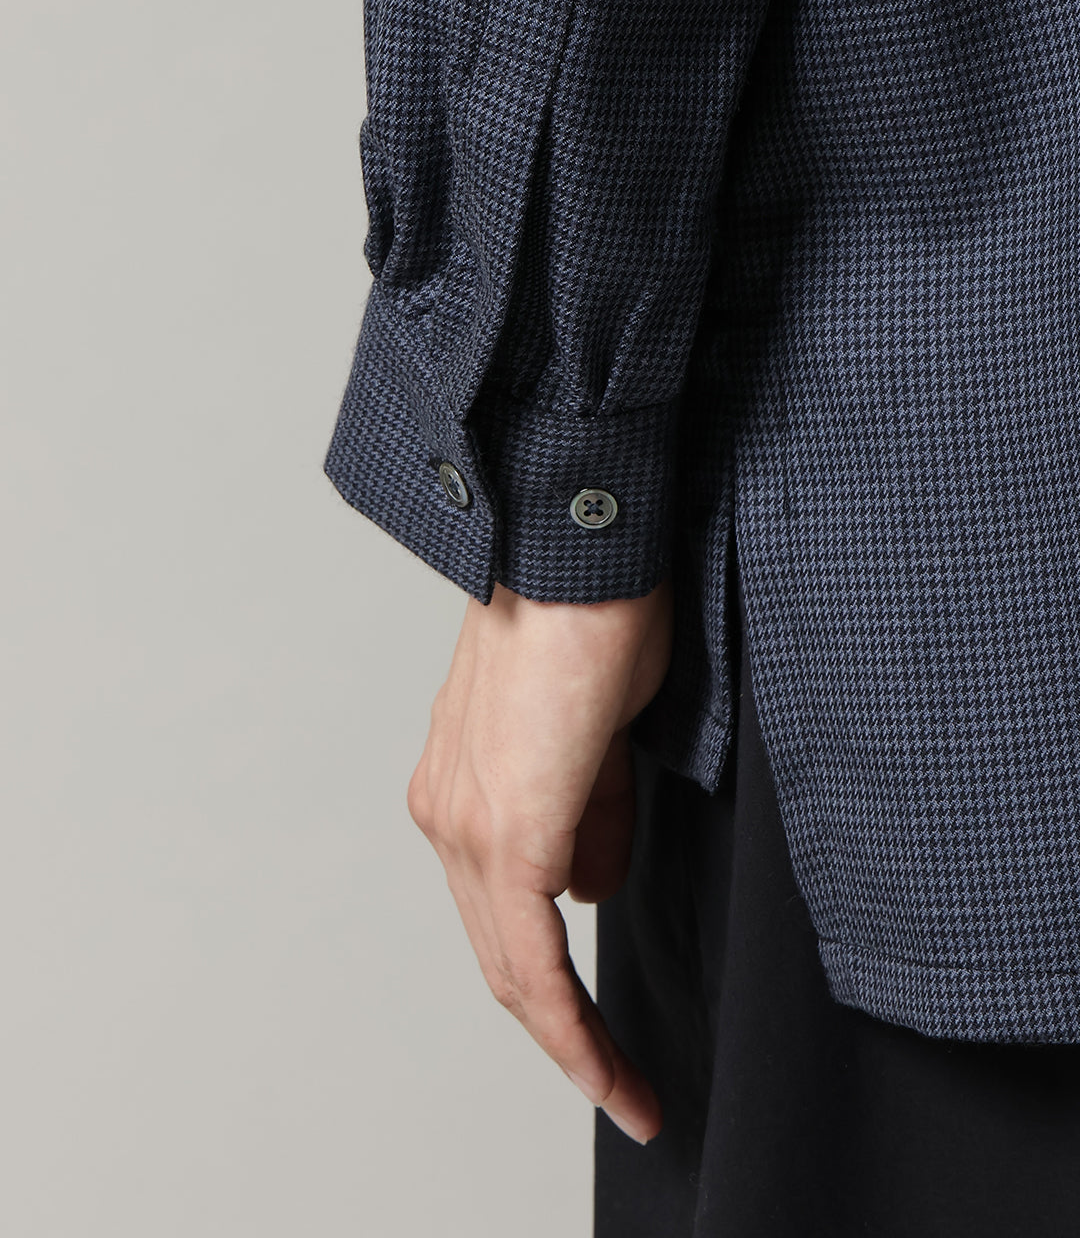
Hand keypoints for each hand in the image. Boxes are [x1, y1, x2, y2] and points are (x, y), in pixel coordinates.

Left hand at [406, 576, 673, 1144]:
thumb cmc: (598, 615)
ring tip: (628, 1084)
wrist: (578, 549)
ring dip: (572, 1032)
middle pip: (500, 953)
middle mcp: (448, 809)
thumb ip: (590, 814)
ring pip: (513, 962)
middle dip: (562, 1031)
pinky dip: (567, 1018)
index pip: (500, 914)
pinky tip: (605, 1065)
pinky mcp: (503, 829)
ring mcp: (464, 819)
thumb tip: (589, 884)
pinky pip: (531, 952)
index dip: (550, 994)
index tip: (603, 1050)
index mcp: (465, 784)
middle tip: (625, 1086)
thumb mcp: (601, 733)